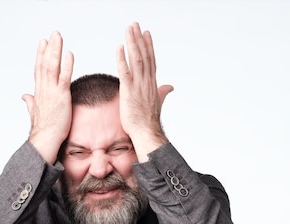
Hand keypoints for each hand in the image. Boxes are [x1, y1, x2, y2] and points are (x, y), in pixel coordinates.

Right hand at [22, 32, 74, 163]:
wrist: (45, 140)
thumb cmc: (43, 131)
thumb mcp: (35, 113)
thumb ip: (30, 102)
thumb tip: (24, 96)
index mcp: (39, 93)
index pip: (39, 70)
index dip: (40, 55)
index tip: (43, 43)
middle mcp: (44, 90)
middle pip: (44, 64)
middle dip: (49, 48)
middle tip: (53, 34)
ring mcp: (52, 92)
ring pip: (52, 66)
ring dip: (55, 50)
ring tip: (58, 37)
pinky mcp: (62, 97)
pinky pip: (64, 77)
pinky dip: (66, 65)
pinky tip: (69, 53)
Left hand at [116, 22, 172, 161]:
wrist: (146, 133)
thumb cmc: (148, 121)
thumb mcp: (157, 102)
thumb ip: (162, 92)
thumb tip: (169, 87)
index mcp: (152, 83)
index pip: (151, 60)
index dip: (148, 46)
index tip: (146, 33)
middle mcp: (147, 81)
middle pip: (144, 55)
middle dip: (139, 39)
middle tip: (135, 25)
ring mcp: (138, 86)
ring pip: (136, 59)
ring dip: (132, 43)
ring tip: (128, 30)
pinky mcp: (128, 91)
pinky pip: (125, 72)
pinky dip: (122, 59)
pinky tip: (119, 48)